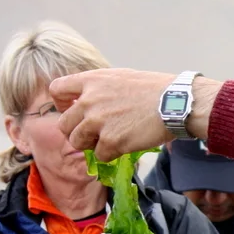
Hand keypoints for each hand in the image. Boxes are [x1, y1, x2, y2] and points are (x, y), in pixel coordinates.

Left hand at [49, 69, 220, 161]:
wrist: (177, 103)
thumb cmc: (156, 89)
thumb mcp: (122, 78)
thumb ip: (101, 88)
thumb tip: (90, 101)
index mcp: (92, 80)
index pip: (57, 90)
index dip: (61, 103)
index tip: (72, 109)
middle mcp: (89, 100)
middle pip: (63, 124)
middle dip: (75, 132)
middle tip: (91, 135)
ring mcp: (98, 122)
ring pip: (77, 142)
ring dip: (90, 145)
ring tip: (108, 141)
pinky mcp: (111, 141)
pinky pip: (100, 155)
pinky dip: (110, 154)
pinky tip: (124, 146)